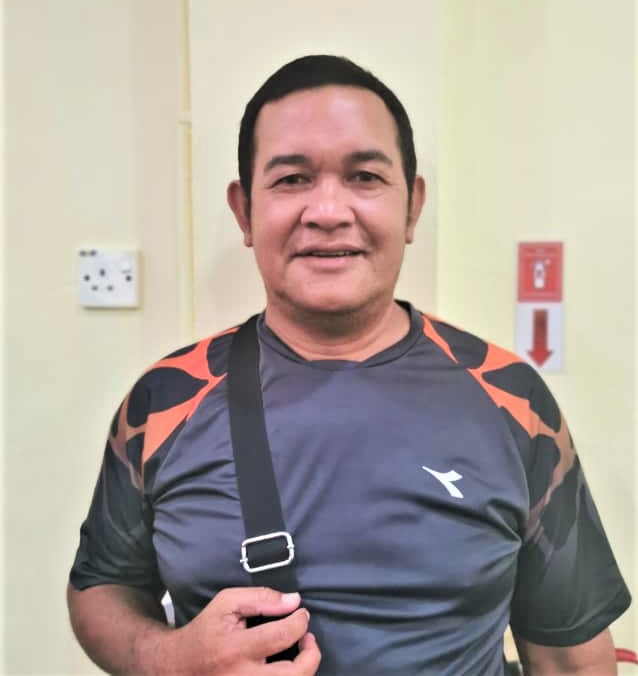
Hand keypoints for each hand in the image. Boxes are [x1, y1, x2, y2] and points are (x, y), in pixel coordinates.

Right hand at [154, 587, 320, 674]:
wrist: (177, 666)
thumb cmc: (205, 631)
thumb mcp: (226, 603)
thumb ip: (261, 598)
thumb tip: (293, 600)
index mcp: (236, 649)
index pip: (281, 637)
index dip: (300, 622)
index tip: (302, 614)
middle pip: (294, 675)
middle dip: (311, 655)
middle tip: (309, 639)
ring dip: (305, 670)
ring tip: (303, 653)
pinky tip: (287, 667)